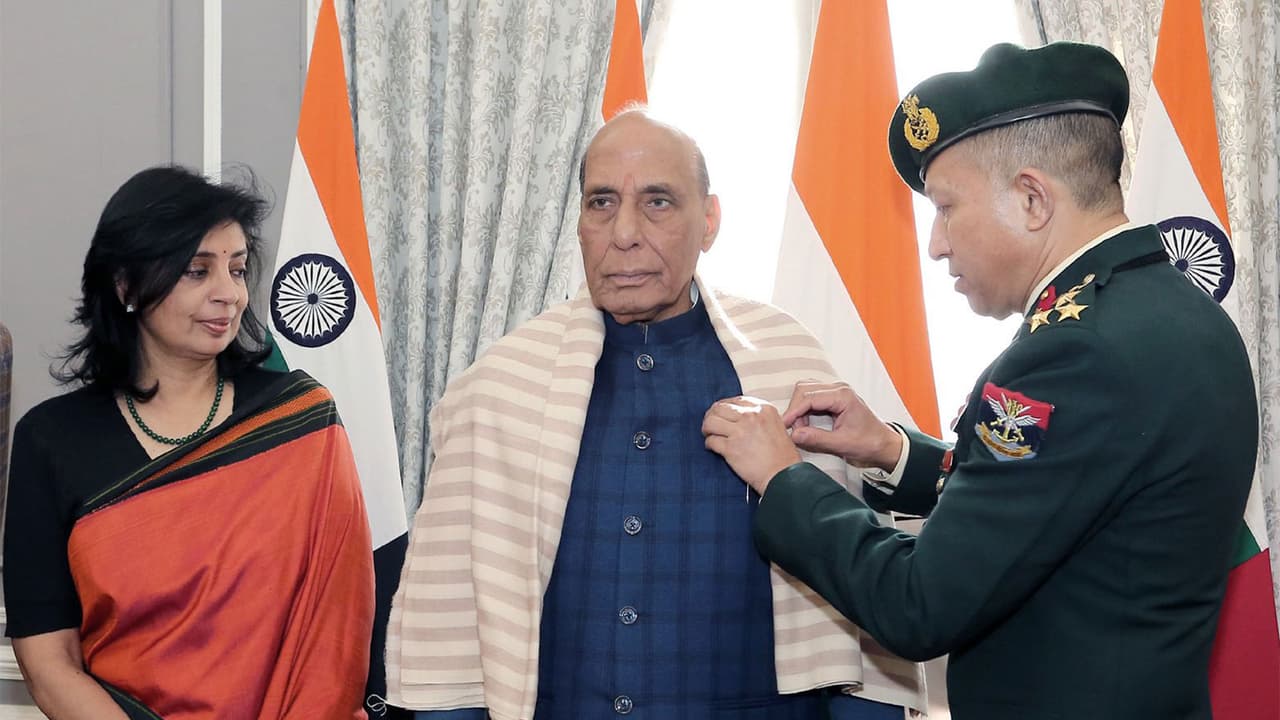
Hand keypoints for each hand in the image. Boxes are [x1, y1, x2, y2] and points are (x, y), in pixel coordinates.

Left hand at [702, 396, 801, 494]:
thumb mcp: (777, 427)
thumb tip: (738, 416)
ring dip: (707, 428)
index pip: (736, 400)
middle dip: (712, 415)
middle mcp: (751, 416)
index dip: (725, 407)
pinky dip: (709, 444)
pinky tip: (713, 447)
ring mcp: (740, 431)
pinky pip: (711, 440)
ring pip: (711, 421)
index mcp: (764, 409)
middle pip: (720, 408)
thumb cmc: (783, 457)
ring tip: (709, 434)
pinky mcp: (731, 448)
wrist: (783, 476)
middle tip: (711, 424)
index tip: (721, 413)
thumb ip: (759, 418)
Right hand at [782, 381, 901, 470]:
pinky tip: (806, 424)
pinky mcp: (833, 398)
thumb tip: (794, 435)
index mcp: (843, 396)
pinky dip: (804, 409)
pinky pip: (811, 397)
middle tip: (796, 430)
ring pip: (806, 391)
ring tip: (801, 428)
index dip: (794, 412)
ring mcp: (836, 391)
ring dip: (799, 408)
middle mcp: (839, 389)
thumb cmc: (868, 443)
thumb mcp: (842, 444)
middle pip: (804, 389)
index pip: (809, 397)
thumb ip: (817, 439)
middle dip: (795, 409)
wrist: (883, 444)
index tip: (784, 426)